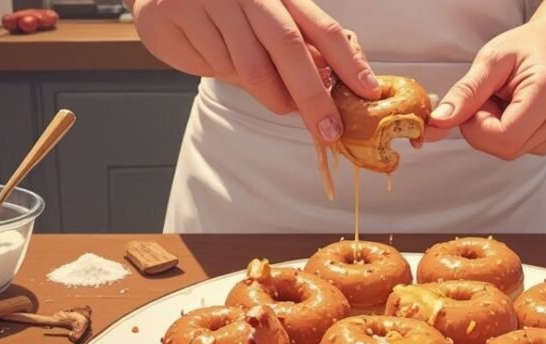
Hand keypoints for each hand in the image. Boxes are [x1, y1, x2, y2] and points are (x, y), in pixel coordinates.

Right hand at [128, 0, 380, 141]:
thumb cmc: (224, 8)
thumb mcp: (268, 22)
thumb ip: (300, 48)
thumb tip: (338, 84)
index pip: (322, 27)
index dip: (348, 61)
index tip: (368, 91)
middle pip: (288, 47)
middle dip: (312, 95)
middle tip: (327, 129)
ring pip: (248, 66)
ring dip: (265, 93)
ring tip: (272, 97)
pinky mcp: (177, 13)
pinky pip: (210, 63)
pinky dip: (216, 69)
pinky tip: (209, 52)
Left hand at [426, 21, 545, 158]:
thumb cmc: (531, 44)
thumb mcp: (492, 58)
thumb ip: (465, 92)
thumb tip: (440, 121)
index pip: (504, 136)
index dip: (478, 127)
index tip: (476, 104)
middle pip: (509, 149)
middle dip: (487, 129)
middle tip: (492, 99)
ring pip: (515, 151)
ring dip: (500, 131)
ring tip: (509, 100)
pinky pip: (526, 147)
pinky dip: (513, 132)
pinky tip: (520, 109)